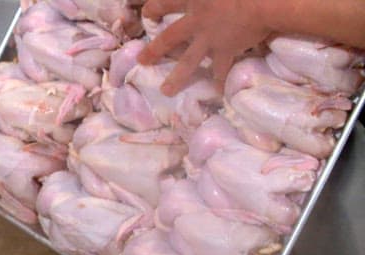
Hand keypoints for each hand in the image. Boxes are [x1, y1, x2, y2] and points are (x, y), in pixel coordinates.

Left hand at [138, 0, 272, 95]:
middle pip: (169, 37)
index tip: (146, 12)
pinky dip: (220, 82)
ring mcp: (209, 38)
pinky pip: (221, 70)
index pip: (166, 2)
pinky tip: (218, 94)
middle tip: (141, 60)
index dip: (154, 8)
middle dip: (154, 50)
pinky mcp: (226, 51)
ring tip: (166, 91)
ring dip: (176, 78)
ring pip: (188, 61)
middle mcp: (196, 20)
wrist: (264, 1)